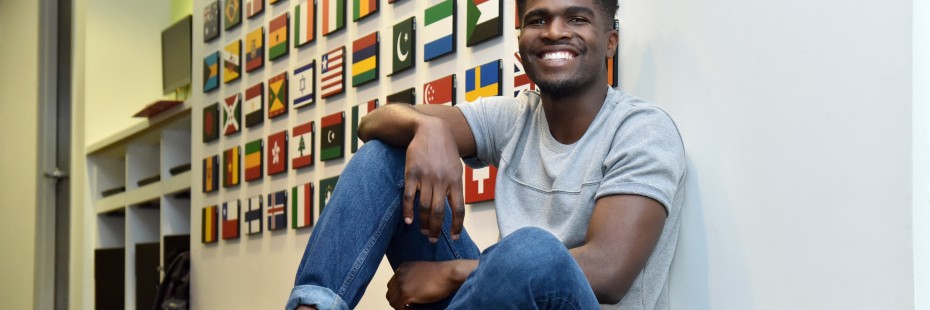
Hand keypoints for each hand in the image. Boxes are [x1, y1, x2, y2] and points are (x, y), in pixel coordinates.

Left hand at [386, 260, 476, 308]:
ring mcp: (401, 284)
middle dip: (398, 301)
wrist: (449, 273)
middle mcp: (399, 274)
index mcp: (402, 268)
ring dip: (401, 307)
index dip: (399, 294)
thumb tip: (410, 291)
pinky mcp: (405, 293)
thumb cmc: (441, 274)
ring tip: (412, 308)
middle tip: (409, 306)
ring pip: (392, 301)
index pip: (393, 285)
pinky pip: (399, 307)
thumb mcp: (422, 271)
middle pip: (390, 293)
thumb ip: (413, 278)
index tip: (408, 300)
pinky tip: (415, 309)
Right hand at [403, 117, 465, 241]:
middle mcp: (441, 180)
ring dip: (424, 223)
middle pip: (440, 212)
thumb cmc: (445, 151)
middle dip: (437, 229)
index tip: (455, 237)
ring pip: (425, 207)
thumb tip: (454, 209)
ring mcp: (426, 177)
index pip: (458, 209)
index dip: (457, 226)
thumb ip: (455, 187)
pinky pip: (409, 196)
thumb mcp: (456, 167)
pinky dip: (408, 211)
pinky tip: (408, 220)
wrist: (430, 130)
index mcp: (455, 180)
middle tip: (434, 240)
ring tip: (424, 232)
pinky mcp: (412, 173)